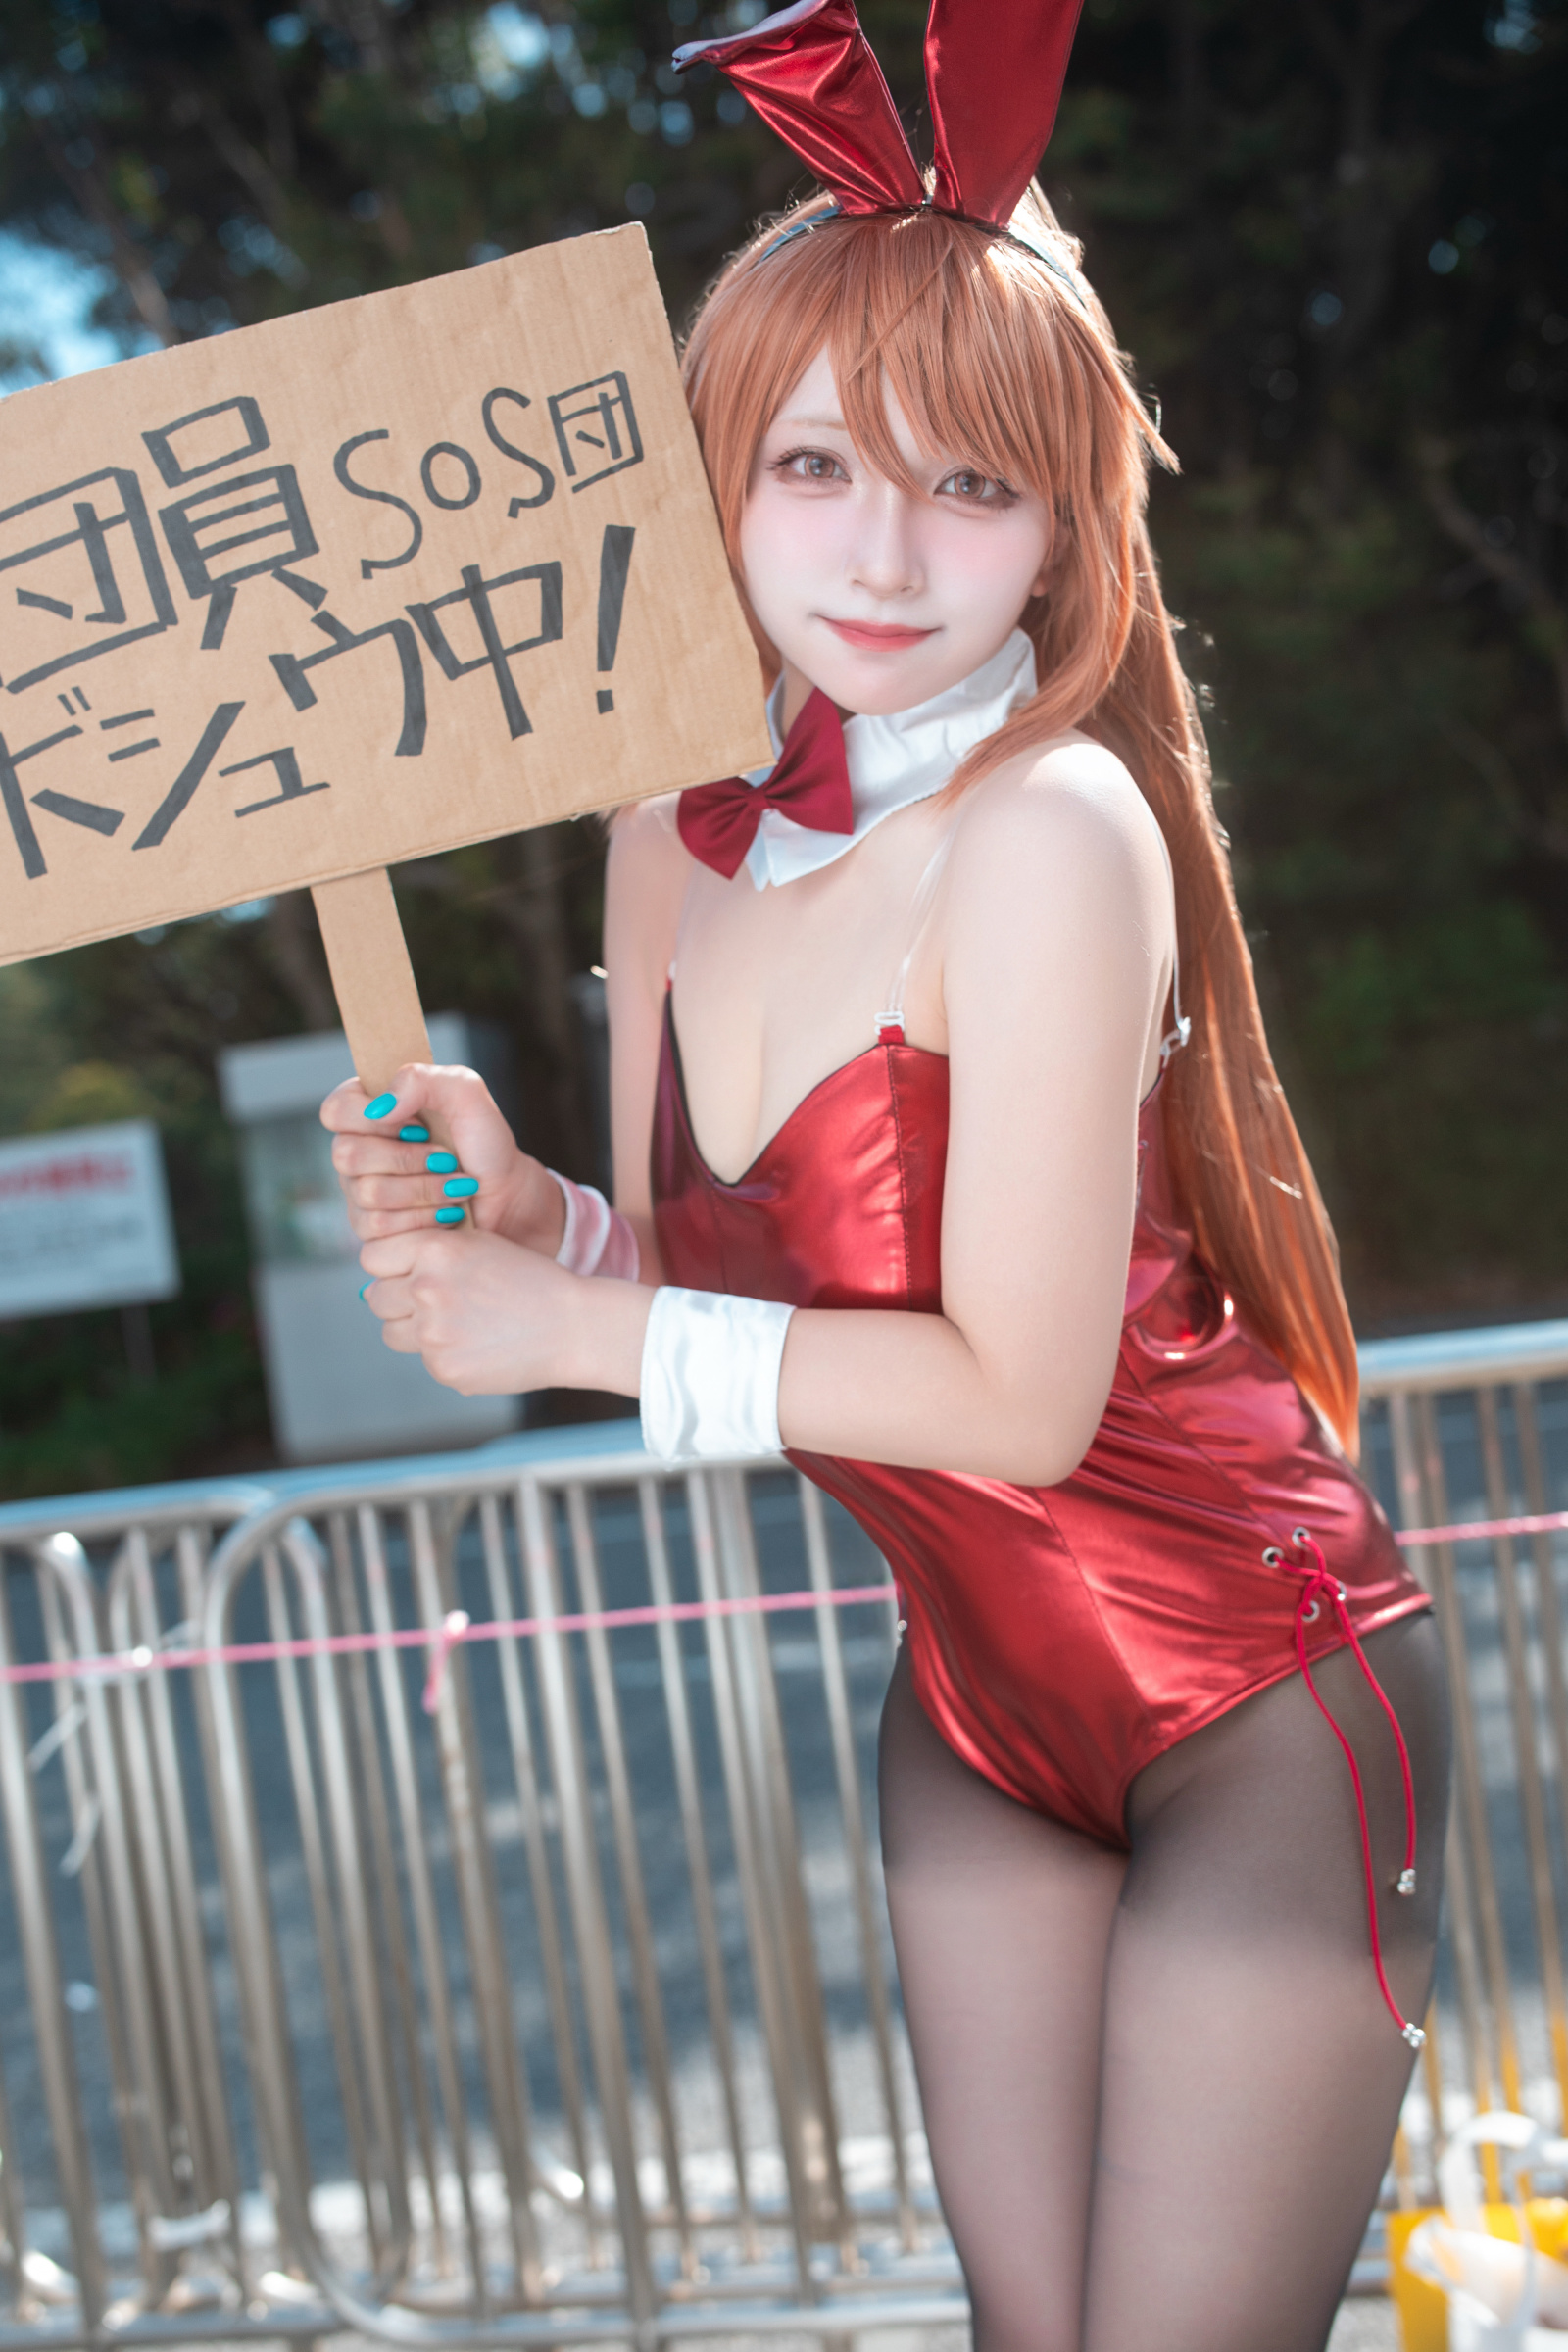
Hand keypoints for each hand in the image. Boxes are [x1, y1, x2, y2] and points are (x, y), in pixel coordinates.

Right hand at [320, 1062, 565, 1253]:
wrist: (507, 1196)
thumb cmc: (485, 1143)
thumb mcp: (465, 1093)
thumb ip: (422, 1079)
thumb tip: (380, 1107)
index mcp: (369, 1112)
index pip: (335, 1110)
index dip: (371, 1119)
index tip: (417, 1123)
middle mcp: (357, 1153)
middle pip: (347, 1156)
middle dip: (408, 1158)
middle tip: (445, 1157)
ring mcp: (360, 1194)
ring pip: (367, 1194)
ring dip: (424, 1189)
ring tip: (454, 1184)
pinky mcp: (374, 1232)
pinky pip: (380, 1228)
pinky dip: (424, 1218)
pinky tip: (446, 1211)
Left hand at [359, 1223, 648, 1396]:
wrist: (573, 1325)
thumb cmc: (529, 1280)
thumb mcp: (480, 1245)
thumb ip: (428, 1253)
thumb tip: (370, 1282)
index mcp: (435, 1249)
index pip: (372, 1257)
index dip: (389, 1265)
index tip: (406, 1271)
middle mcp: (427, 1288)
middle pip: (376, 1297)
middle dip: (399, 1299)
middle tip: (439, 1301)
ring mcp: (433, 1333)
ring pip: (392, 1332)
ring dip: (413, 1329)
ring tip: (457, 1323)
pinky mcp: (444, 1368)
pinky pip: (424, 1360)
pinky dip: (446, 1354)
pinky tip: (480, 1345)